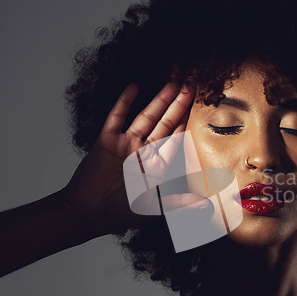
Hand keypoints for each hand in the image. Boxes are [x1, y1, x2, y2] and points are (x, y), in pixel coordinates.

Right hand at [61, 82, 205, 235]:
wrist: (89, 213)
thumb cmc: (121, 212)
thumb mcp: (156, 207)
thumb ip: (181, 203)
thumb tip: (207, 206)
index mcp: (157, 164)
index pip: (177, 138)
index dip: (188, 122)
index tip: (201, 105)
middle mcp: (143, 150)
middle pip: (165, 122)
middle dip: (179, 104)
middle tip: (192, 84)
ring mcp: (125, 143)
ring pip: (146, 117)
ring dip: (159, 100)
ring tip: (173, 82)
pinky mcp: (107, 140)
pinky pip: (116, 117)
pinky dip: (124, 102)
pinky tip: (133, 87)